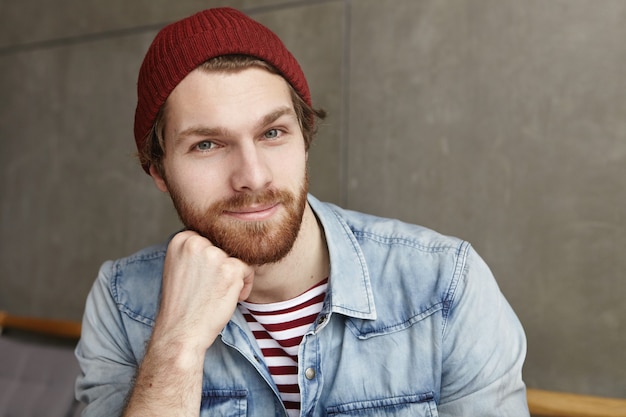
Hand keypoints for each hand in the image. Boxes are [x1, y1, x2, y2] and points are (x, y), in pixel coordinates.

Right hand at [152, 230, 254, 354]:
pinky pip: (248, 269)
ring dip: (233, 276)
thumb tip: (220, 239)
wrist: (180, 332)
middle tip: (209, 288)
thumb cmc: (182, 304)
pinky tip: (229, 298)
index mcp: (181, 239)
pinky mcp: (231, 268)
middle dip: (222, 267)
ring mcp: (214, 254)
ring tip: (216, 293)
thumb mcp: (179, 267)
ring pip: (236, 258)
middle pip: (224, 246)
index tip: (201, 279)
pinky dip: (244, 285)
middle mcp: (195, 242)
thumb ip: (196, 250)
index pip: (210, 239)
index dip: (210, 260)